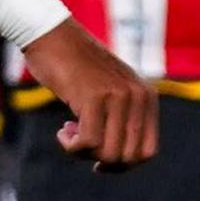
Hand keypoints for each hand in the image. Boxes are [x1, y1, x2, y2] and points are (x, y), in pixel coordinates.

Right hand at [24, 20, 156, 167]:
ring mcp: (118, 96)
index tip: (100, 162)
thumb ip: (122, 117)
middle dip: (102, 161)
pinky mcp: (95, 97)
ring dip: (84, 153)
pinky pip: (88, 142)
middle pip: (128, 157)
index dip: (124, 166)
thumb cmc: (75, 67)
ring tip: (70, 134)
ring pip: (109, 153)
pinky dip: (72, 146)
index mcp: (147, 97)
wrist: (52, 35)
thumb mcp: (110, 89)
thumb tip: (117, 162)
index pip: (147, 152)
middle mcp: (138, 97)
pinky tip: (62, 131)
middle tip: (81, 146)